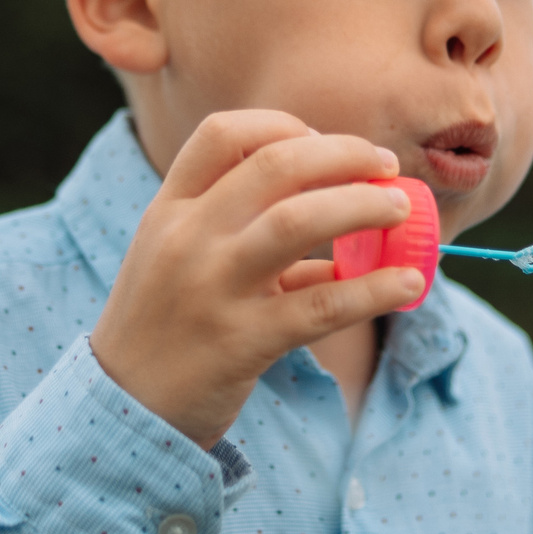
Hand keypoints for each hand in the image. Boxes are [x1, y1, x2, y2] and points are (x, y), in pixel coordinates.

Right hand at [91, 110, 423, 445]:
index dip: (284, 126)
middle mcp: (188, 238)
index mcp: (169, 209)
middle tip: (387, 166)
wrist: (124, 407)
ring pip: (299, 221)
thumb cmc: (165, 325)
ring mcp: (214, 288)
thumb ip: (245, 229)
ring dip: (363, 205)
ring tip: (401, 209)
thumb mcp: (180, 260)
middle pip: (276, 165)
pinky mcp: (243, 341)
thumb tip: (345, 206)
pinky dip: (376, 288)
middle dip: (345, 154)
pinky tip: (409, 283)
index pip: (223, 134)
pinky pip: (323, 305)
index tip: (323, 141)